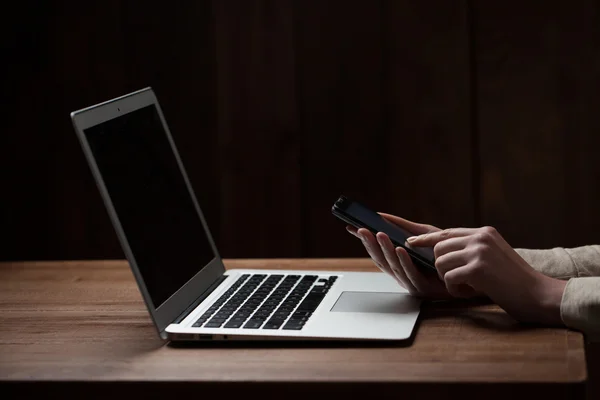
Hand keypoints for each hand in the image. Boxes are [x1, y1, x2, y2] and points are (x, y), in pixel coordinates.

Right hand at [347, 214, 477, 299]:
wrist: (478, 271)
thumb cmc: (452, 252)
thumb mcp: (427, 235)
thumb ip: (406, 228)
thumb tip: (383, 215)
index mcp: (401, 264)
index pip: (378, 252)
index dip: (365, 240)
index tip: (352, 227)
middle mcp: (404, 275)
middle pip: (382, 261)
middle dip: (370, 244)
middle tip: (361, 229)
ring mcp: (413, 284)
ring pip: (394, 268)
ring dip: (385, 250)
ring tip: (378, 234)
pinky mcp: (427, 290)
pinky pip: (412, 276)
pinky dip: (404, 261)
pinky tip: (400, 248)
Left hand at [407, 226, 566, 324]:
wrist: (538, 294)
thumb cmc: (513, 281)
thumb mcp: (492, 256)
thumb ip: (471, 249)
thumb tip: (439, 251)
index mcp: (484, 232)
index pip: (446, 232)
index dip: (426, 239)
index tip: (409, 242)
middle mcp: (481, 237)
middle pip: (439, 248)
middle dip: (441, 267)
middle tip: (456, 280)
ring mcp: (479, 251)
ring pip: (441, 263)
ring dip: (448, 279)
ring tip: (466, 287)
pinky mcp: (478, 268)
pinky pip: (449, 278)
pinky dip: (455, 289)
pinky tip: (469, 292)